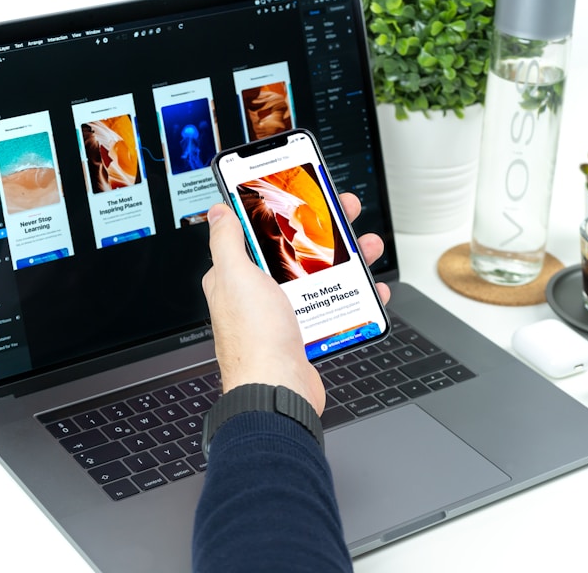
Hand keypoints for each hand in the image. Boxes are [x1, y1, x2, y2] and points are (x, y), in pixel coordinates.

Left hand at [201, 193, 389, 414]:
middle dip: (324, 232)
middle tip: (346, 214)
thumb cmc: (255, 339)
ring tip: (367, 248)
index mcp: (238, 276)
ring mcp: (283, 313)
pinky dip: (351, 295)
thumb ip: (226, 241)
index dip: (284, 212)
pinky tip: (369, 290)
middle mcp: (259, 294)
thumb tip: (217, 212)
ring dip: (345, 260)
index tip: (306, 197)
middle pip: (295, 251)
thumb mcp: (236, 277)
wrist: (278, 390)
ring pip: (318, 277)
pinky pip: (330, 306)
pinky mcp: (304, 331)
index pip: (260, 232)